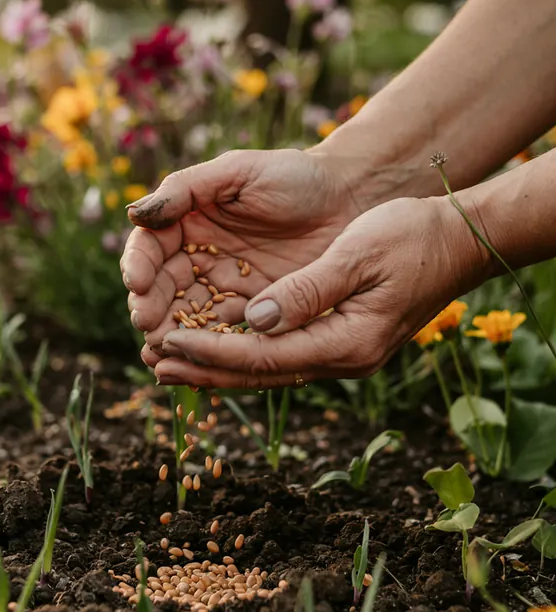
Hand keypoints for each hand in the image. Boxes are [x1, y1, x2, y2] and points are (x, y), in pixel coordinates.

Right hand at [121, 149, 362, 363]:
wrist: (352, 200)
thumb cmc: (295, 176)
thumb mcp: (239, 171)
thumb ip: (186, 189)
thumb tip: (134, 214)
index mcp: (188, 222)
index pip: (151, 249)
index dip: (140, 267)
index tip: (139, 284)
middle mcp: (200, 258)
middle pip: (162, 290)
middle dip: (150, 310)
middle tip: (149, 326)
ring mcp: (227, 289)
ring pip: (188, 319)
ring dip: (171, 338)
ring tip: (160, 354)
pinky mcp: (256, 314)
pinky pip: (227, 337)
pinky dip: (209, 352)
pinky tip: (198, 365)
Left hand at [150, 195, 489, 388]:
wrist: (457, 241)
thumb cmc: (411, 238)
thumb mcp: (357, 256)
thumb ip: (306, 292)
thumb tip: (255, 322)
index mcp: (346, 341)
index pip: (263, 355)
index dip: (211, 351)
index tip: (167, 344)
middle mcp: (343, 358)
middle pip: (260, 373)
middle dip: (205, 370)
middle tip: (154, 366)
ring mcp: (343, 353)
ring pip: (268, 368)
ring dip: (219, 367)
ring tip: (172, 362)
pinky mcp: (341, 339)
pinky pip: (282, 354)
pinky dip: (245, 353)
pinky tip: (217, 346)